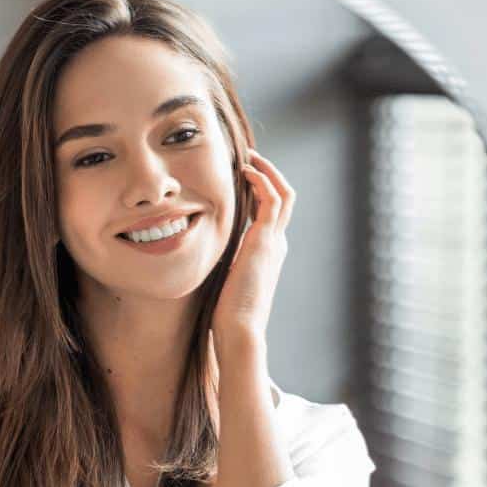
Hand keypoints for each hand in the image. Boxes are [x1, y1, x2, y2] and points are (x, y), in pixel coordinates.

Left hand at [210, 148, 295, 359]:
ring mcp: (274, 241)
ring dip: (268, 171)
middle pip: (284, 198)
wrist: (240, 328)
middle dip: (268, 175)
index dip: (259, 192)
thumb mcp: (224, 279)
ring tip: (248, 158)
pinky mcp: (266, 240)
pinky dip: (262, 180)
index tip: (241, 177)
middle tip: (248, 159)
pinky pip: (272, 199)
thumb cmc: (227, 313)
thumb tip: (202, 257)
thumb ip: (221, 262)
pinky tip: (246, 171)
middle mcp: (276, 244)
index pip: (270, 213)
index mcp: (266, 253)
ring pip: (284, 193)